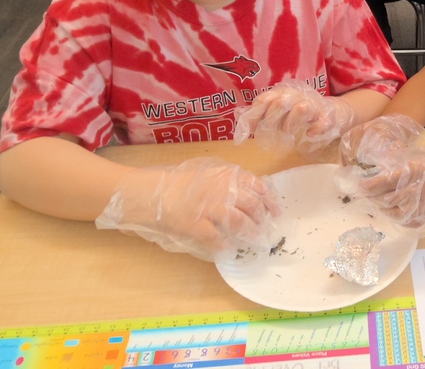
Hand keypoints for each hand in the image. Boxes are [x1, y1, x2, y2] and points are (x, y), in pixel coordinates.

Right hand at [96, 157, 281, 260]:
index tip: (277, 211)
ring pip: (239, 222)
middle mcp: (219, 189)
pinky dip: (225, 246)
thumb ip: (226, 182)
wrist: (147, 192)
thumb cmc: (175, 184)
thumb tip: (252, 194)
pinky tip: (228, 250)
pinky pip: (216, 238)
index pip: (256, 185)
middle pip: (252, 205)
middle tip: (268, 231)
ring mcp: (206, 207)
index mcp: (223, 175)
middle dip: (263, 220)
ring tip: (255, 243)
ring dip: (250, 234)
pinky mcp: (194, 224)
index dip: (270, 200)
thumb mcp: (205, 174)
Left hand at [235, 80, 356, 157]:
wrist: (332, 111)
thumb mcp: (279, 111)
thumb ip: (262, 115)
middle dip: (272, 121)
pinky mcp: (328, 116)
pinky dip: (315, 129)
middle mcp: (298, 95)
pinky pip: (322, 122)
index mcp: (283, 92)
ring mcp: (315, 105)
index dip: (254, 115)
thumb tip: (242, 128)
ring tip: (289, 132)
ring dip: (291, 124)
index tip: (250, 131)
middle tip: (272, 132)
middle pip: (280, 103)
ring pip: (301, 109)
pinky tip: (310, 134)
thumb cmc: (299, 113)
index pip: (264, 99)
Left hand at [337, 115, 424, 230]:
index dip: (367, 186)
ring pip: (392, 212)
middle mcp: (415, 189)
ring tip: (376, 203)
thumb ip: (400, 163)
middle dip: (370, 198)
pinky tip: (394, 212)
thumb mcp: (418, 155)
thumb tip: (376, 168)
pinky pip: (406, 221)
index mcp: (412, 170)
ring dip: (381, 208)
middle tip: (362, 195)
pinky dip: (398, 218)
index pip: (382, 181)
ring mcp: (422, 204)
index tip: (358, 185)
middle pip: (384, 199)